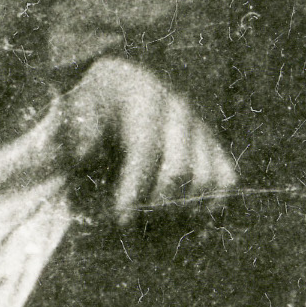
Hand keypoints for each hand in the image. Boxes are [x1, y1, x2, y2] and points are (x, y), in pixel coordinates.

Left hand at [63, 57, 236, 216]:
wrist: (124, 84)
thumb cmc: (96, 106)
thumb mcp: (78, 109)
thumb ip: (80, 134)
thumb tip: (82, 156)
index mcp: (142, 98)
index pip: (145, 150)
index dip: (133, 190)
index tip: (121, 218)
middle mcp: (177, 109)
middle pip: (179, 172)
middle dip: (155, 205)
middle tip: (135, 222)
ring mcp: (199, 125)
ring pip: (206, 179)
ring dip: (181, 208)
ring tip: (155, 219)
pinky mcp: (212, 141)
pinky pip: (226, 178)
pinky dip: (211, 203)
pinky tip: (184, 215)